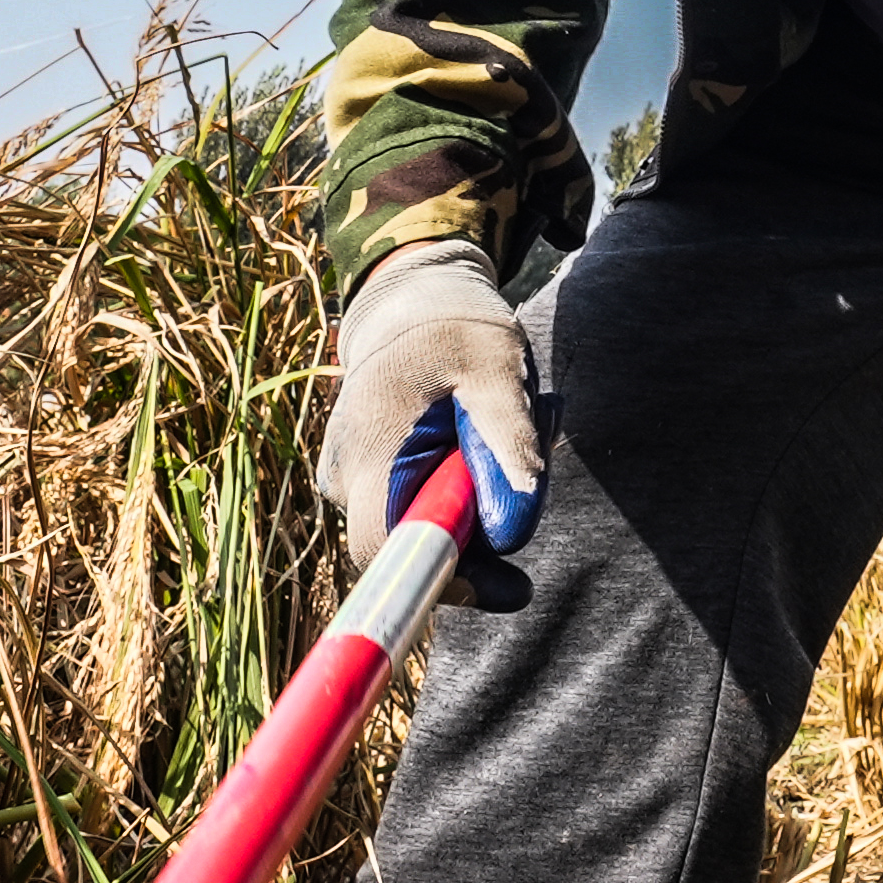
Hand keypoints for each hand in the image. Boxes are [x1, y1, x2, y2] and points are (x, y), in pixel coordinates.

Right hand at [313, 241, 541, 606]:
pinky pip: (422, 507)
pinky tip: (481, 434)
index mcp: (369, 449)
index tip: (516, 585)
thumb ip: (509, 442)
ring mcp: (351, 480)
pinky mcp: (368, 480)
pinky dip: (465, 485)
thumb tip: (517, 525)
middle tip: (537, 461)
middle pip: (419, 547)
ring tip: (512, 424)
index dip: (450, 580)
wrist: (410, 297)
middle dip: (487, 524)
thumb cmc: (455, 324)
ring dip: (482, 497)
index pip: (387, 549)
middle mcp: (345, 475)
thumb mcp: (497, 369)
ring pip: (428, 527)